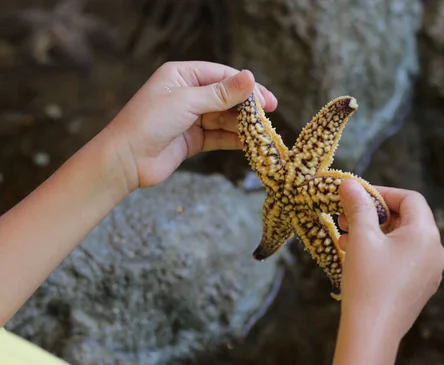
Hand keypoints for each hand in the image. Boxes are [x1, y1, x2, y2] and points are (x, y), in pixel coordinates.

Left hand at [100, 61, 277, 191]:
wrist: (126, 160)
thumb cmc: (148, 122)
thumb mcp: (187, 102)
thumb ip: (221, 93)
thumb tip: (250, 77)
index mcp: (182, 76)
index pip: (222, 76)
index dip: (246, 86)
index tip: (266, 99)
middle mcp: (188, 94)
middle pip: (226, 97)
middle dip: (247, 106)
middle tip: (269, 115)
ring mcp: (191, 118)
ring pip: (224, 118)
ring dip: (242, 124)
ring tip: (262, 132)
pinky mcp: (193, 139)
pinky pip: (219, 136)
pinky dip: (234, 139)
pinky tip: (249, 143)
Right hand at [337, 180, 443, 329]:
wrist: (372, 333)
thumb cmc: (367, 281)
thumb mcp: (361, 238)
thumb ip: (358, 206)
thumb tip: (350, 183)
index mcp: (427, 235)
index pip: (410, 199)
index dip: (382, 193)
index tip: (357, 196)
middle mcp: (435, 252)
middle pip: (406, 219)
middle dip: (373, 215)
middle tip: (345, 217)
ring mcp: (429, 272)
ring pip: (402, 241)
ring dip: (374, 234)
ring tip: (345, 238)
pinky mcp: (419, 288)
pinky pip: (402, 260)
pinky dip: (381, 252)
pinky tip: (356, 257)